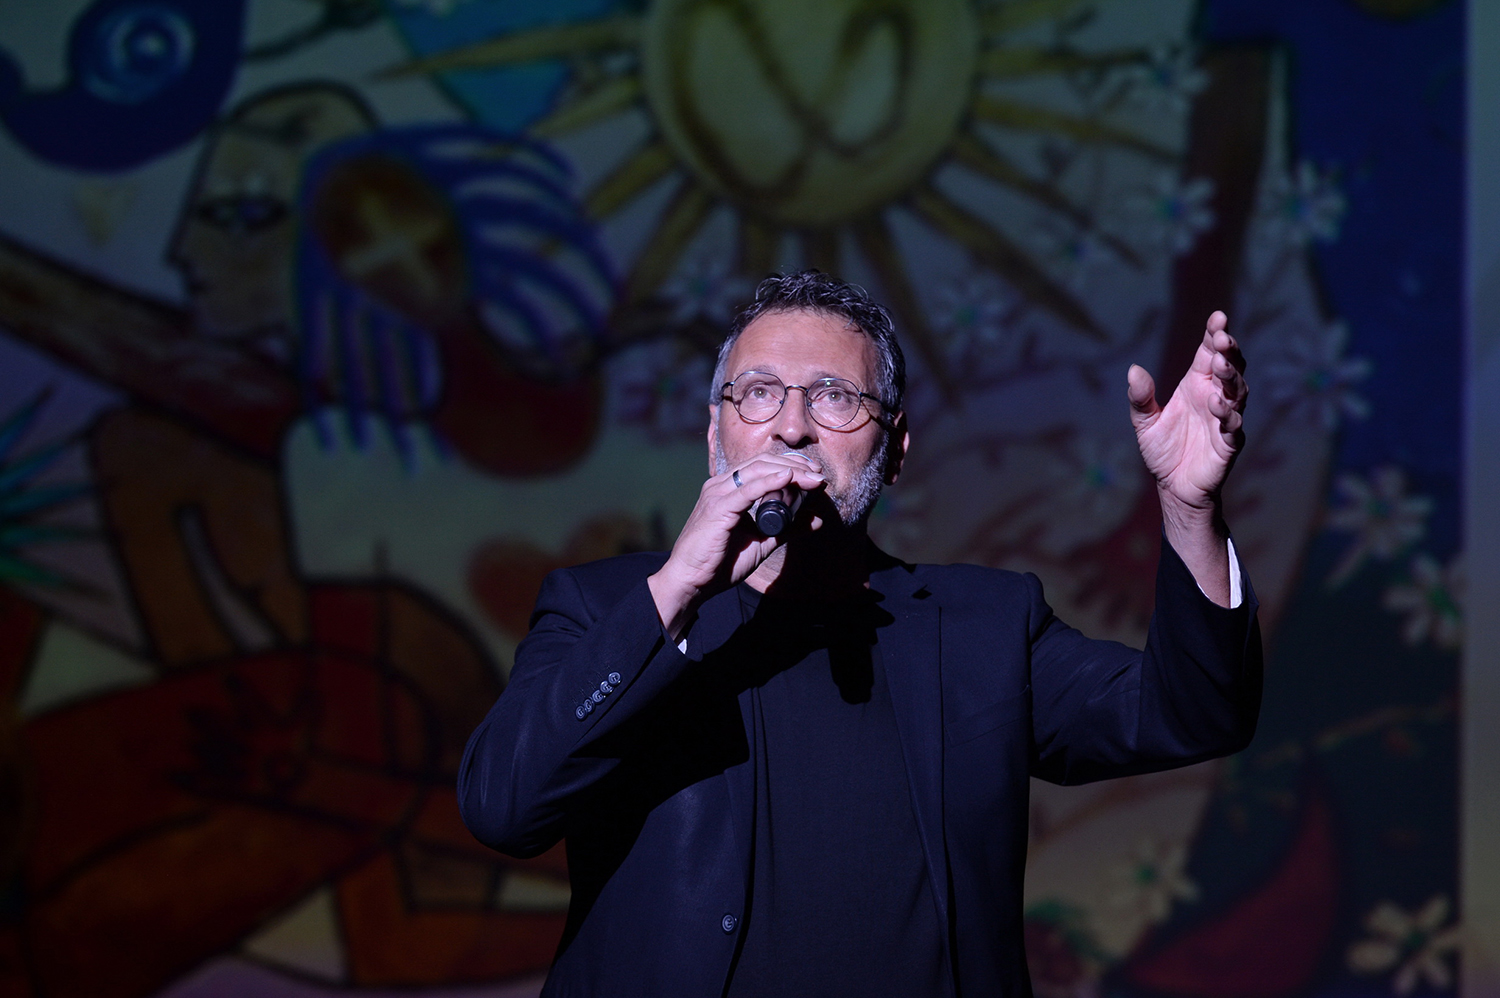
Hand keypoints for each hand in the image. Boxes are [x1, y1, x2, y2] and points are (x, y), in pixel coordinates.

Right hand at [647, 454, 826, 638]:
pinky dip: (768, 482)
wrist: (692, 581)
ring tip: (812, 478)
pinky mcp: (717, 509)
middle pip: (762, 464)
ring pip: (757, 471)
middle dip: (794, 465)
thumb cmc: (721, 562)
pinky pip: (746, 491)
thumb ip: (786, 528)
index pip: (762, 466)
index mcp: (728, 489)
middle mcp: (720, 485)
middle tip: (818, 475)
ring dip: (788, 472)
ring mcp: (717, 494)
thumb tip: (815, 520)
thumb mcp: (762, 542)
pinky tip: (787, 478)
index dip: (790, 465)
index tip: (814, 473)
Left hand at [1128, 310, 1246, 517]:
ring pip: (1237, 391)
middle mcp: (1214, 396)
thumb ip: (1140, 398)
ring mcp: (1225, 418)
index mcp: (1196, 385)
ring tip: (1221, 365)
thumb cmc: (1163, 449)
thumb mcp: (1145, 422)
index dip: (1215, 334)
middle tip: (1223, 338)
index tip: (1218, 317)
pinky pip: (1234, 425)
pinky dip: (1228, 414)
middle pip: (1229, 367)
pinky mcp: (1229, 442)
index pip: (1209, 353)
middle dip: (1229, 350)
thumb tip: (1133, 370)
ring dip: (1231, 377)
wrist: (1173, 486)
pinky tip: (1217, 404)